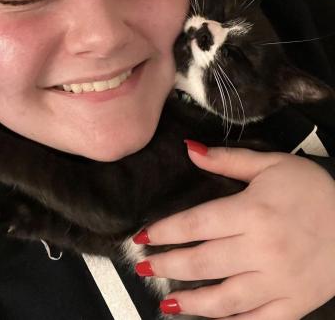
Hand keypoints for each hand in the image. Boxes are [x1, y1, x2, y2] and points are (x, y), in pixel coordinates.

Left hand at [135, 145, 334, 318]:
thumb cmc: (310, 188)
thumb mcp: (270, 165)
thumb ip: (227, 160)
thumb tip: (189, 150)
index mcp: (252, 212)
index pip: (196, 224)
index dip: (165, 232)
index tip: (142, 238)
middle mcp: (261, 249)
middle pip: (202, 262)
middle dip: (168, 265)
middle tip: (144, 267)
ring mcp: (278, 281)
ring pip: (224, 299)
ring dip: (190, 303)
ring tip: (165, 301)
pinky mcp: (294, 303)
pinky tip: (210, 319)